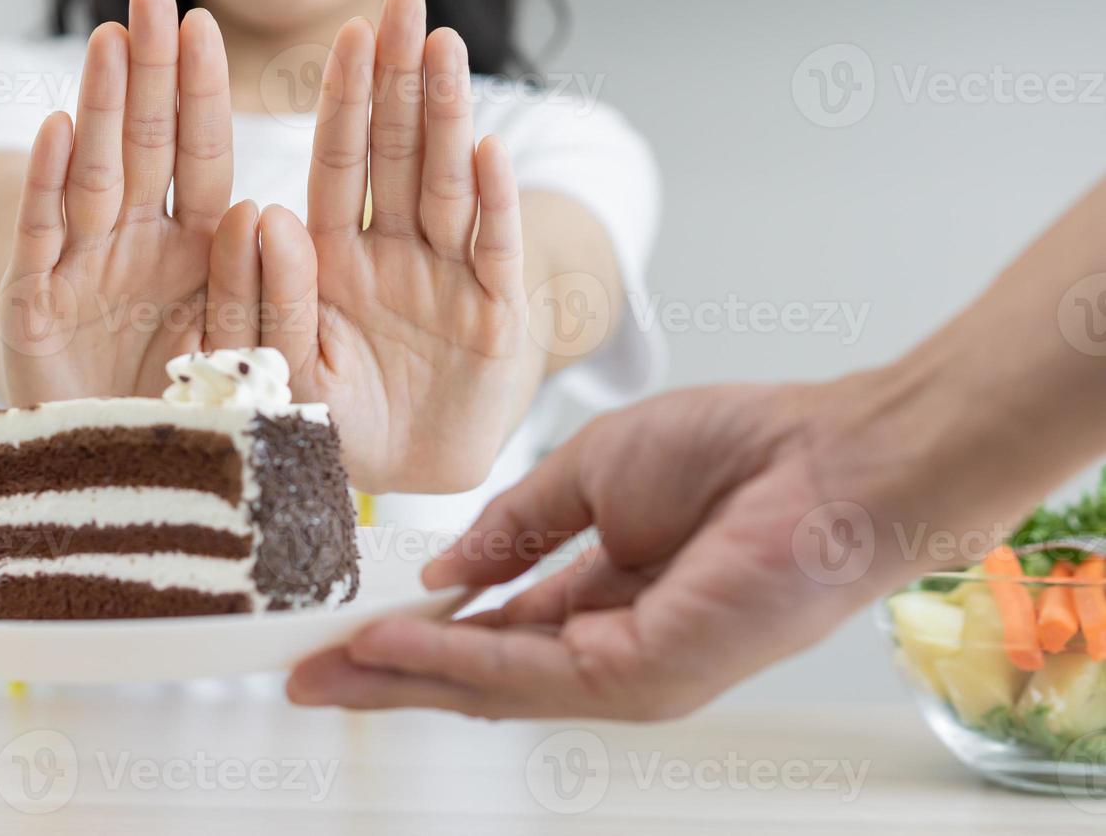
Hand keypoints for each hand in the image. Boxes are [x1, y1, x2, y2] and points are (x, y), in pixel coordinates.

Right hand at [0, 0, 258, 404]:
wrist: (116, 470)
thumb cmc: (188, 407)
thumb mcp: (240, 352)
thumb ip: (257, 292)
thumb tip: (262, 209)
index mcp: (198, 250)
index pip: (201, 157)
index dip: (199, 94)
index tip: (204, 26)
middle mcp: (139, 246)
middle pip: (146, 146)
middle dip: (150, 73)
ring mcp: (83, 269)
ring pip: (94, 175)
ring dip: (99, 110)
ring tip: (110, 42)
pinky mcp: (35, 307)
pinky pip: (45, 239)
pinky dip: (49, 189)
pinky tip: (55, 129)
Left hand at [256, 0, 531, 492]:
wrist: (413, 470)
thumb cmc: (338, 419)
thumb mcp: (284, 369)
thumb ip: (270, 300)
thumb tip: (261, 213)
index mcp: (333, 258)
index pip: (339, 165)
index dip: (346, 101)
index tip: (347, 35)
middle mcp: (393, 253)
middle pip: (397, 155)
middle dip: (399, 81)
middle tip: (404, 2)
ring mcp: (447, 277)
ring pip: (445, 185)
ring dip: (446, 118)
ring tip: (443, 49)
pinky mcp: (495, 314)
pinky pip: (492, 251)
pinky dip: (493, 206)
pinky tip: (488, 152)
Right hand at [287, 380, 915, 718]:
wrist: (829, 457)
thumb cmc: (738, 452)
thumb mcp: (590, 473)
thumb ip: (516, 525)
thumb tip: (446, 567)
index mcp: (603, 595)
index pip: (492, 629)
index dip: (416, 630)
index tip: (348, 627)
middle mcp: (612, 647)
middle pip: (478, 673)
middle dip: (389, 674)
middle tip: (308, 674)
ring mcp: (629, 672)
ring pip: (490, 685)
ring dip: (402, 674)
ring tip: (326, 667)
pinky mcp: (646, 677)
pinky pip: (527, 673)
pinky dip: (452, 659)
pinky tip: (392, 646)